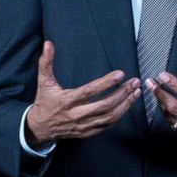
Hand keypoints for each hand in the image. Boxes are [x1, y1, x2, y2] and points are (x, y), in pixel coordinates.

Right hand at [25, 41, 139, 147]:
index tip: (120, 74)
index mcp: (67, 101)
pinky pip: (107, 125)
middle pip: (104, 106)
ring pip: (109, 117)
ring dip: (125, 104)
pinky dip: (120, 115)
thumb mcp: (44, 81)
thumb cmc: (45, 102)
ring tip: (136, 92)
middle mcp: (76, 115)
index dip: (105, 83)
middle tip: (134, 83)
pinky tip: (128, 104)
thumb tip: (48, 44)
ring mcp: (83, 125)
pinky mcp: (88, 132)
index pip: (89, 91)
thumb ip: (46, 62)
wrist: (40, 128)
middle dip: (122, 94)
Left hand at [149, 56, 176, 158]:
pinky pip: (173, 126)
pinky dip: (167, 115)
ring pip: (171, 117)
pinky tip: (162, 105)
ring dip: (161, 103)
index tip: (163, 75)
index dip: (175, 85)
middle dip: (160, 93)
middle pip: (175, 107)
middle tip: (151, 82)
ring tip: (154, 90)